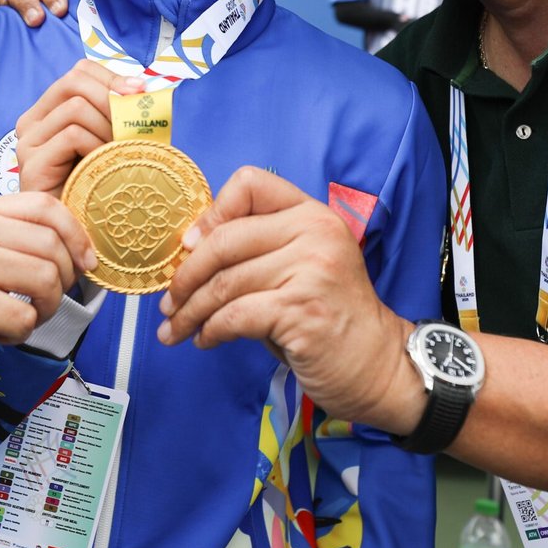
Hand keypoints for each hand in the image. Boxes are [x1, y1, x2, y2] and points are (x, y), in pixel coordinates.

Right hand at [0, 192, 94, 376]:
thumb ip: (11, 236)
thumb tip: (75, 245)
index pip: (46, 204)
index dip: (77, 233)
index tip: (86, 261)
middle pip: (52, 245)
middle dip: (65, 280)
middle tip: (46, 301)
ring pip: (46, 280)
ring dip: (46, 309)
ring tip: (21, 318)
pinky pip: (25, 318)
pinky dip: (20, 334)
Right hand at [15, 59, 145, 195]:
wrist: (77, 238)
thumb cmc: (98, 190)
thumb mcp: (113, 143)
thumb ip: (123, 115)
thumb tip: (146, 85)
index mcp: (49, 112)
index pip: (79, 72)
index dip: (112, 76)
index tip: (140, 91)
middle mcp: (32, 123)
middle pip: (74, 81)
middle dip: (111, 98)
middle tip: (131, 126)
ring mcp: (27, 143)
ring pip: (76, 106)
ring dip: (107, 128)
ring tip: (115, 154)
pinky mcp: (31, 164)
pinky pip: (73, 135)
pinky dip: (97, 147)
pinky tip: (102, 168)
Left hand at [158, 167, 419, 429]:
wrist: (377, 364)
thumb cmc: (330, 316)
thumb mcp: (302, 266)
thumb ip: (259, 250)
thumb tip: (189, 252)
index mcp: (312, 214)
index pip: (250, 183)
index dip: (212, 212)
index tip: (191, 246)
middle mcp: (315, 233)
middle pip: (225, 239)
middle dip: (185, 276)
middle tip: (169, 301)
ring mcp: (310, 271)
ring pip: (224, 283)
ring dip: (190, 311)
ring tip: (176, 329)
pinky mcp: (301, 311)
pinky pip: (234, 316)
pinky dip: (211, 331)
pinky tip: (205, 340)